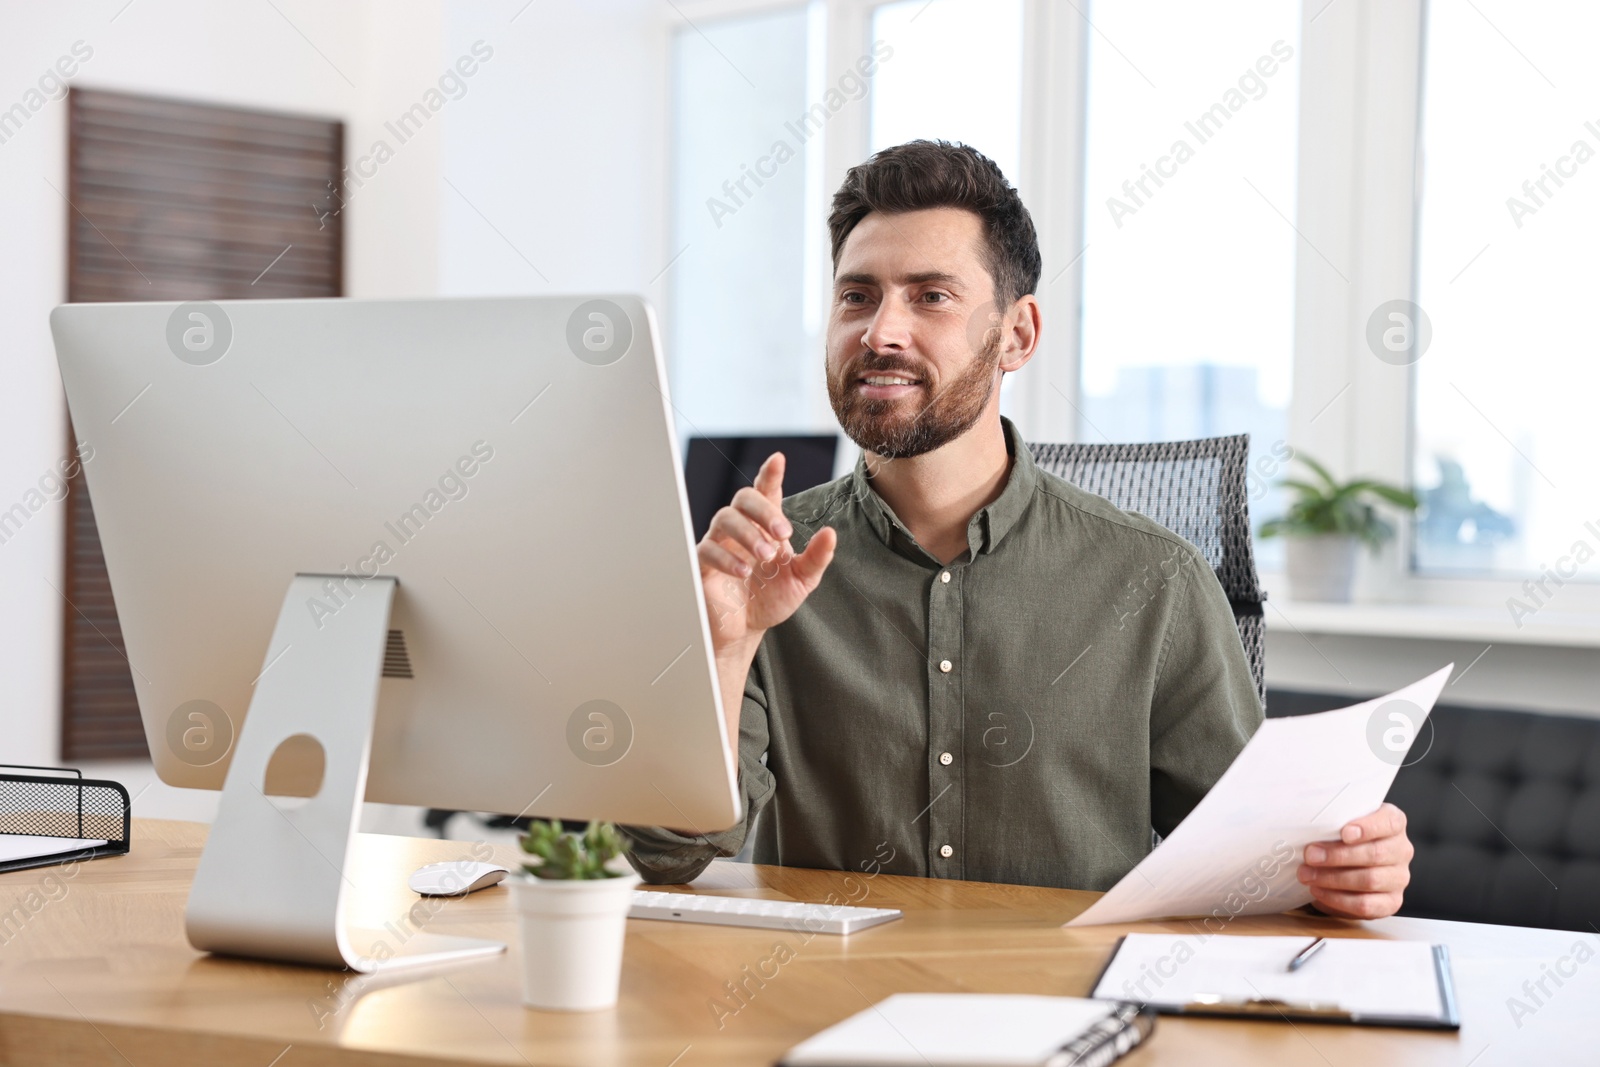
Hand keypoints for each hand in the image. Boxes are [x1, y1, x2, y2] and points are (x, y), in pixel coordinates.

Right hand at [697, 453, 835, 654]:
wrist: (746, 630)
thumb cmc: (770, 598)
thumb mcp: (802, 579)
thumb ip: (817, 557)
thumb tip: (830, 533)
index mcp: (764, 526)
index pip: (766, 492)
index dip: (770, 475)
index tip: (778, 461)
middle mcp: (740, 529)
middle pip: (743, 498)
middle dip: (763, 510)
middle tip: (783, 533)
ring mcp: (720, 545)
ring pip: (724, 519)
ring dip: (747, 534)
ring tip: (766, 556)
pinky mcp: (703, 566)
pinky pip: (707, 550)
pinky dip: (727, 559)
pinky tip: (744, 572)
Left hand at [1297, 802, 1412, 918]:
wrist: (1346, 862)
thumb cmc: (1341, 836)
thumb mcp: (1340, 821)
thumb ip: (1334, 820)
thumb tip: (1311, 826)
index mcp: (1394, 823)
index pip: (1390, 822)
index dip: (1368, 828)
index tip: (1344, 833)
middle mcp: (1401, 850)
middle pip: (1375, 854)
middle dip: (1338, 856)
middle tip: (1310, 855)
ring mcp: (1398, 877)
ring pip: (1370, 880)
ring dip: (1333, 879)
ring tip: (1307, 875)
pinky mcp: (1391, 902)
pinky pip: (1366, 905)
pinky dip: (1338, 899)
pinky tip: (1318, 891)